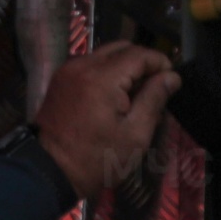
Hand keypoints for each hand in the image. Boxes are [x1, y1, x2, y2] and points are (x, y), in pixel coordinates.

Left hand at [33, 41, 180, 199]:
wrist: (48, 172)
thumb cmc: (96, 159)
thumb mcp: (134, 134)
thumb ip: (154, 99)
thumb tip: (172, 77)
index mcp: (102, 77)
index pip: (140, 54)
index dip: (161, 63)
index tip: (172, 81)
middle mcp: (83, 65)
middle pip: (122, 48)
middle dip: (142, 63)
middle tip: (154, 89)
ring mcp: (68, 70)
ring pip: (105, 54)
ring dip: (124, 68)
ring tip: (135, 96)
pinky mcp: (60, 79)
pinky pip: (90, 65)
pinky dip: (106, 74)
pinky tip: (113, 97)